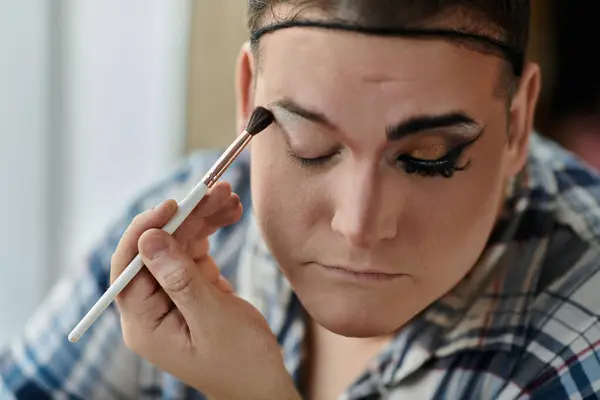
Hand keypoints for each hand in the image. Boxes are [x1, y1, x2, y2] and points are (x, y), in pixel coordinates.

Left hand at [110, 182, 299, 399]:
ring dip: (202, 217)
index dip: (145, 230)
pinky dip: (211, 229)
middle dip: (186, 216)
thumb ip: (180, 280)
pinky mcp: (192, 286)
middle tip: (217, 191)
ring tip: (229, 197)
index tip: (173, 204)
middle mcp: (152, 306)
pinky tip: (229, 213)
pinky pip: (195, 249)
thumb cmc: (241, 362)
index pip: (129, 268)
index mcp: (144, 323)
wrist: (263, 382)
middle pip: (158, 248)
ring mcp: (172, 294)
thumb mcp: (213, 321)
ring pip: (178, 243)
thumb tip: (149, 238)